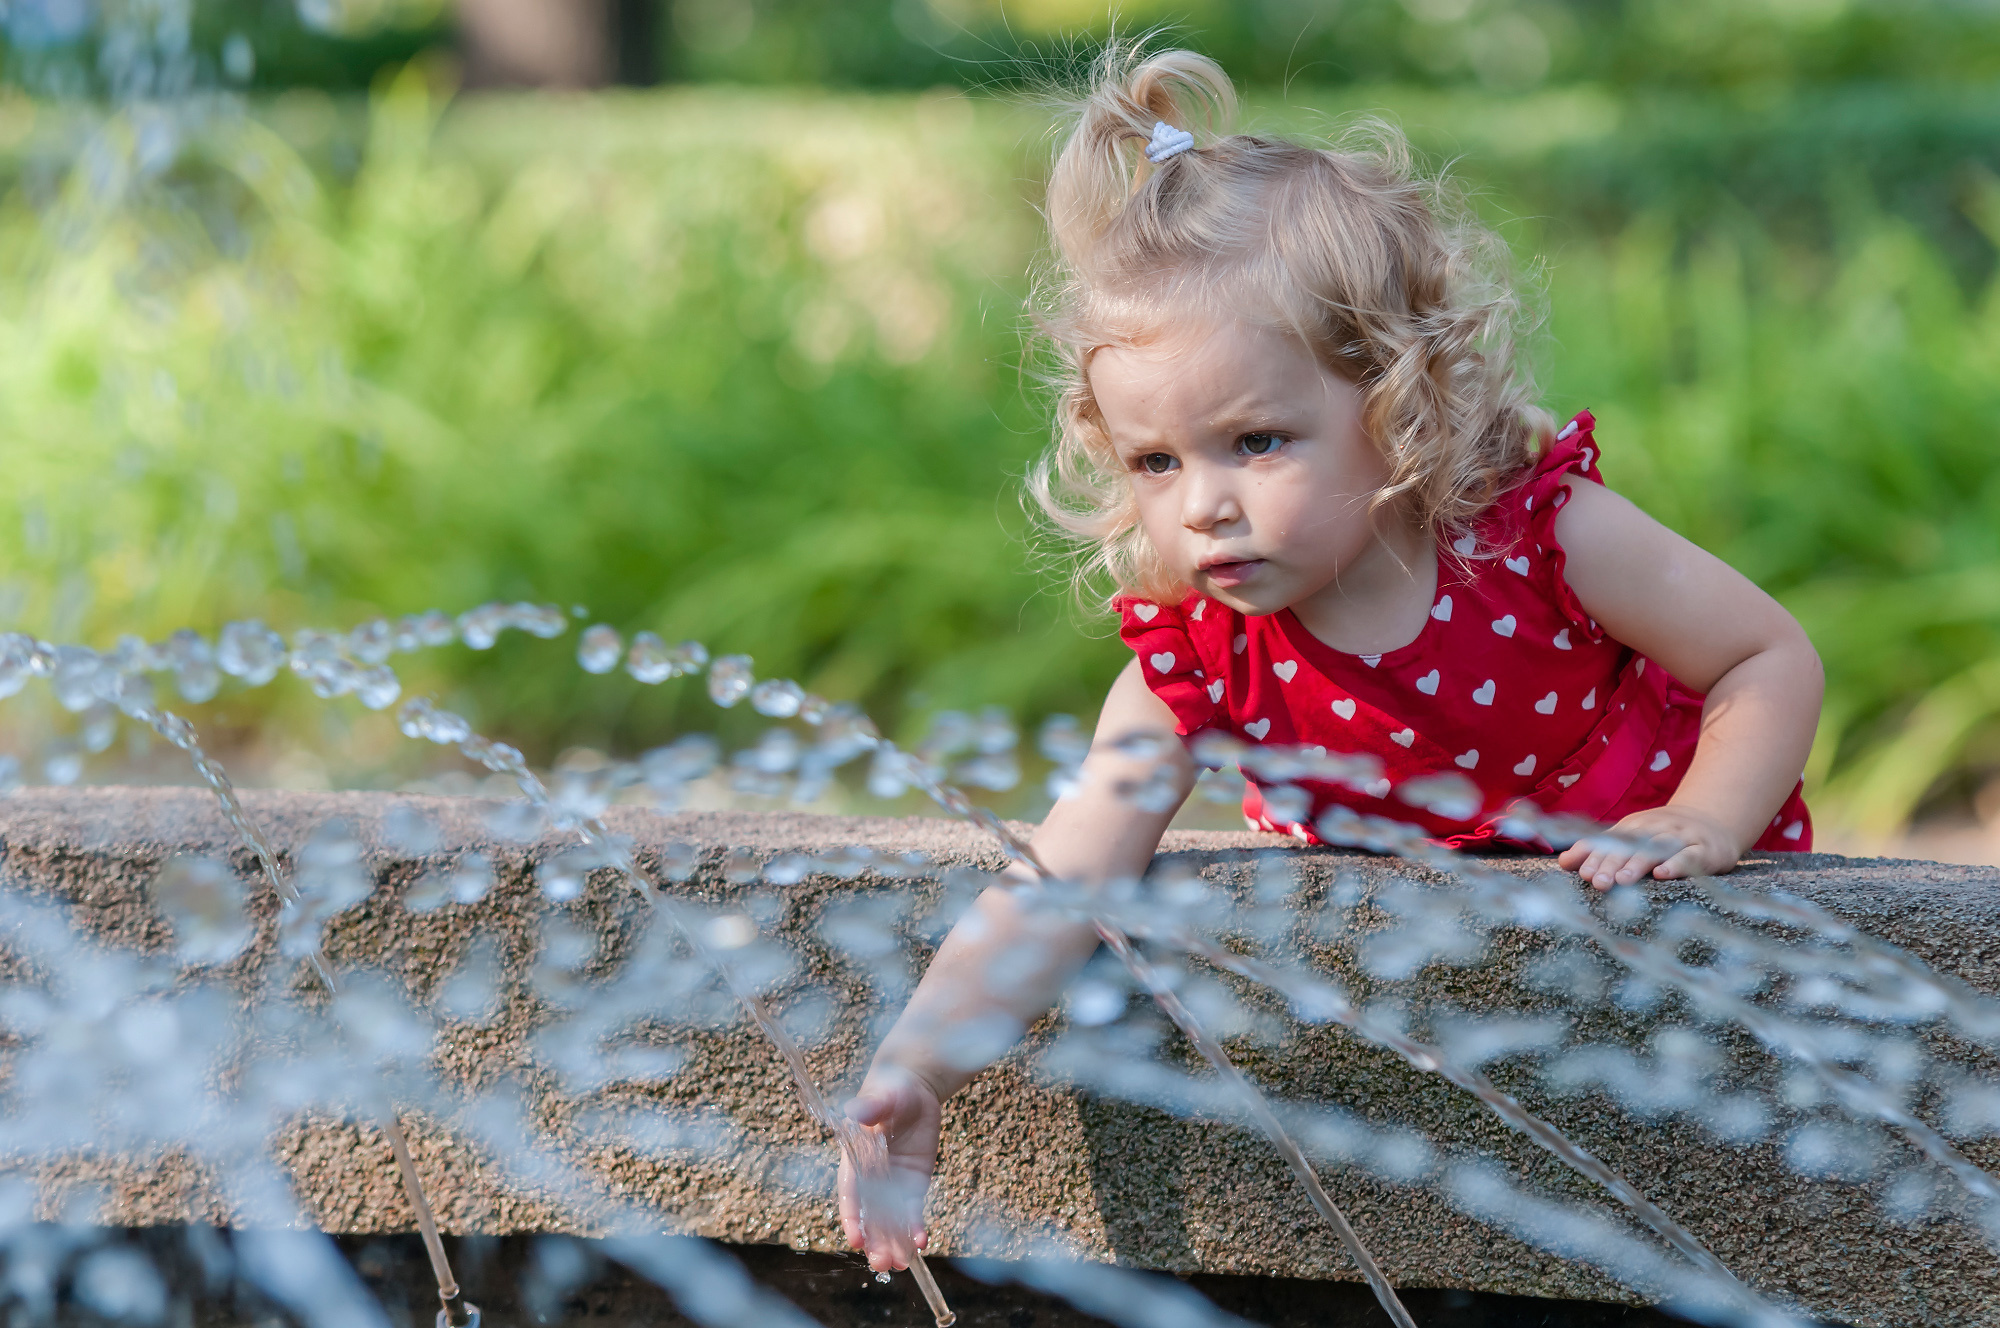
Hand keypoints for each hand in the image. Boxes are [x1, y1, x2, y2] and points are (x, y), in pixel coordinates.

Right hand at [836, 1063, 942, 1271]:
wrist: (913, 1090)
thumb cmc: (890, 1090)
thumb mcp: (882, 1096)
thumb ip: (869, 1107)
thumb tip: (854, 1111)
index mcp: (855, 1160)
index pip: (850, 1194)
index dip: (852, 1216)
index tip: (857, 1238)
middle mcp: (871, 1178)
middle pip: (870, 1215)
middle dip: (875, 1240)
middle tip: (882, 1264)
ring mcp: (892, 1184)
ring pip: (890, 1220)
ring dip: (894, 1243)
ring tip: (900, 1265)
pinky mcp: (913, 1184)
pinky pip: (913, 1210)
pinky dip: (916, 1227)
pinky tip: (922, 1242)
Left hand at [1557, 804, 1743, 889]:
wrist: (1714, 821)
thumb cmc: (1663, 836)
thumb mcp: (1632, 838)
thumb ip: (1600, 850)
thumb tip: (1563, 862)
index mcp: (1634, 827)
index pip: (1611, 841)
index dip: (1596, 855)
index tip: (1581, 872)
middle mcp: (1655, 829)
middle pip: (1631, 846)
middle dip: (1612, 863)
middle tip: (1596, 882)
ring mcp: (1680, 837)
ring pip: (1657, 849)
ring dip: (1638, 864)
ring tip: (1622, 880)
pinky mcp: (1704, 850)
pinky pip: (1689, 856)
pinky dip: (1676, 864)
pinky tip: (1662, 874)